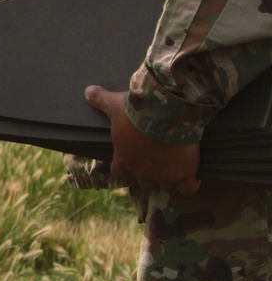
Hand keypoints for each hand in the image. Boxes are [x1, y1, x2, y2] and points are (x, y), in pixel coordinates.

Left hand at [84, 85, 200, 195]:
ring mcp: (164, 175)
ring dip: (169, 179)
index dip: (126, 167)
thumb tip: (87, 91)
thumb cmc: (136, 111)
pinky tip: (193, 176)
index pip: (120, 173)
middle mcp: (142, 173)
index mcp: (123, 160)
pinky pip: (188, 189)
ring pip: (166, 186)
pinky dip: (191, 184)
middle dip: (149, 174)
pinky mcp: (184, 174)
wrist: (166, 112)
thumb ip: (100, 100)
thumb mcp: (115, 104)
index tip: (132, 160)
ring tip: (175, 168)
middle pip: (144, 183)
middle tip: (155, 162)